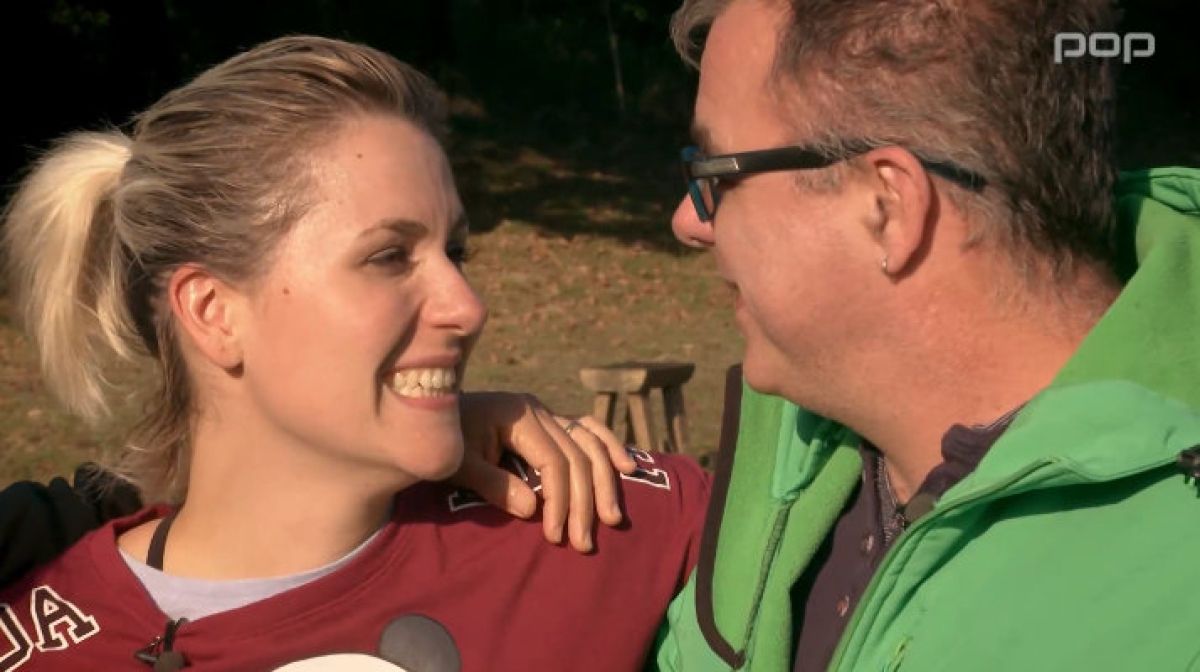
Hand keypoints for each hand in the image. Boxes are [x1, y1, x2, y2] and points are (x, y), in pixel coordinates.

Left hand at [453, 392, 636, 551]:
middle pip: (577, 456)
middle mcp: (538, 409)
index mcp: (517, 414)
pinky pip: (588, 431)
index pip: (553, 461)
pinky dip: (608, 447)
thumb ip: (492, 484)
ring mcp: (547, 413)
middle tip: (584, 543)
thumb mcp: (457, 465)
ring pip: (590, 444)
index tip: (555, 535)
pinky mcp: (550, 422)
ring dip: (603, 482)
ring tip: (612, 519)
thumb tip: (532, 508)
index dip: (559, 500)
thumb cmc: (440, 442)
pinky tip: (627, 467)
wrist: (425, 417)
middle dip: (584, 502)